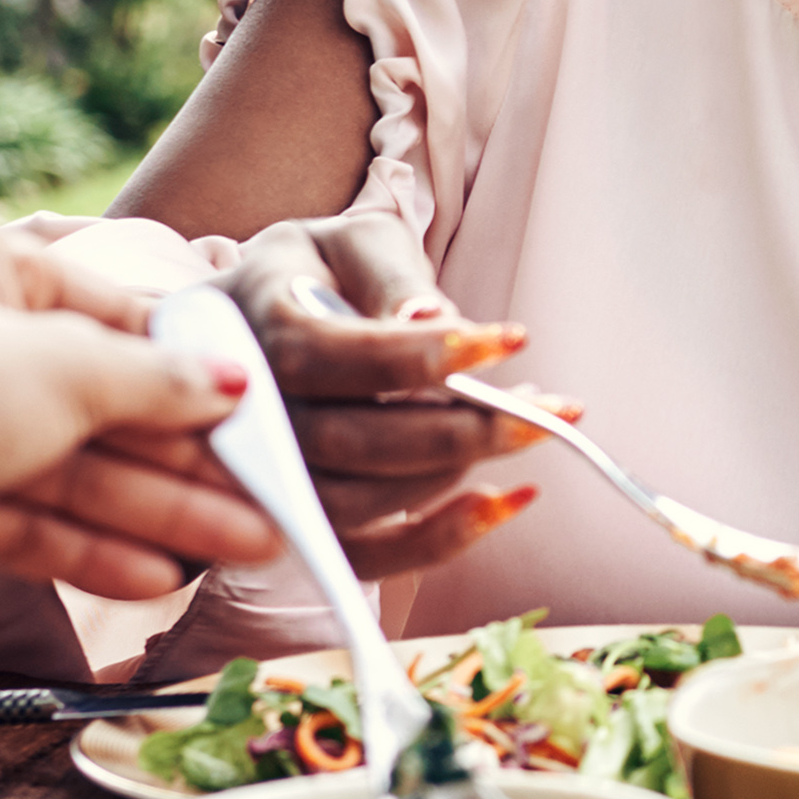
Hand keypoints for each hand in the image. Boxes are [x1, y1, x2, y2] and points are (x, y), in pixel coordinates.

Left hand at [0, 216, 289, 599]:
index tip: (250, 409)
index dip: (183, 366)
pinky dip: (86, 544)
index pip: (106, 311)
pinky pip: (22, 514)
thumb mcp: (66, 370)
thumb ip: (155, 379)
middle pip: (94, 401)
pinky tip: (153, 575)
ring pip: (66, 467)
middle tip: (262, 500)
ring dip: (152, 510)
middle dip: (181, 460)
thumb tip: (226, 380)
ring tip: (235, 547)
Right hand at [211, 216, 542, 576]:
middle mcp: (245, 412)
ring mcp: (263, 477)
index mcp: (253, 326)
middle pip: (354, 441)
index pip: (337, 355)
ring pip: (359, 503)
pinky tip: (501, 503)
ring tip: (530, 429)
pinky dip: (437, 541)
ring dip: (458, 475)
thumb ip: (387, 275)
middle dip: (466, 428)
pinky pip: (360, 554)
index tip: (512, 340)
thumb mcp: (347, 243)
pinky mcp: (294, 522)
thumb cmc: (311, 273)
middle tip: (552, 408)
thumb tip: (430, 321)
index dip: (426, 356)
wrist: (250, 319)